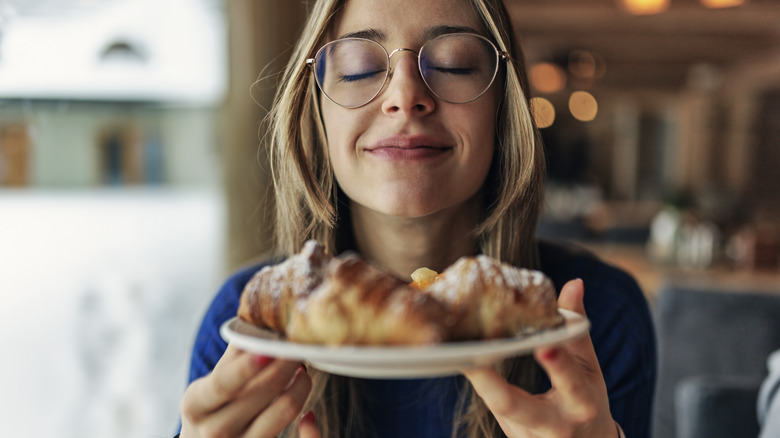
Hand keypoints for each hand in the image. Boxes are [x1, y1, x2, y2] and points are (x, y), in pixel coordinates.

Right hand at [180, 345, 311, 437]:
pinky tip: (307, 410)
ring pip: (283, 413)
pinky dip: (307, 425)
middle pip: (261, 393)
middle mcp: (214, 430)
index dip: (247, 366)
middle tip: (298, 348)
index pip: (223, 383)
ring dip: (300, 386)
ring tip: (302, 370)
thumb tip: (260, 319)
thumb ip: (234, 355)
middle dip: (285, 366)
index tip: (270, 349)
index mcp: (196, 404)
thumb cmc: (210, 410)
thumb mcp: (209, 384)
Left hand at [463, 279, 617, 437]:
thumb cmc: (585, 400)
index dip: (558, 365)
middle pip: (516, 408)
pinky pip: (489, 409)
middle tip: (470, 359)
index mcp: (581, 404)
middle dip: (493, 386)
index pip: (571, 383)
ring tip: (453, 351)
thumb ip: (577, 329)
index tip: (545, 345)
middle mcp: (554, 425)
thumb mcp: (588, 369)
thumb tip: (574, 283)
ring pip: (495, 409)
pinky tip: (458, 360)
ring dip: (476, 381)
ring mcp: (528, 436)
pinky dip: (477, 384)